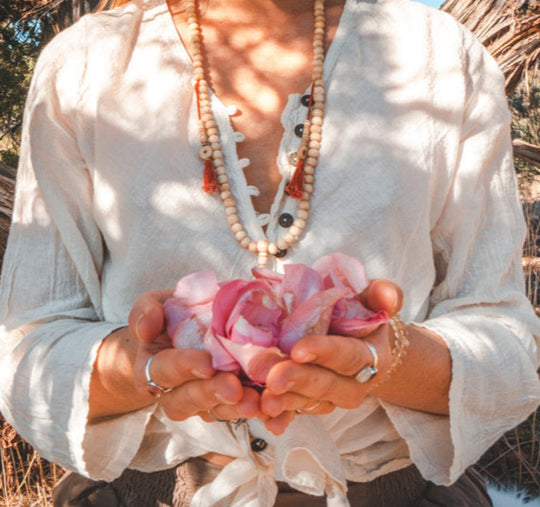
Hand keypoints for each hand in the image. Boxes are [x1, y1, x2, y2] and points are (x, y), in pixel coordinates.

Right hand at [90, 289, 260, 422]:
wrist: (184, 331)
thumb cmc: (168, 316)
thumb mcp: (153, 304)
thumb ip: (146, 312)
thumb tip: (146, 329)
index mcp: (152, 366)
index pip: (165, 370)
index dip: (184, 367)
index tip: (207, 364)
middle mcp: (173, 390)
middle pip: (187, 400)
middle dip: (211, 394)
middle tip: (234, 388)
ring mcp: (201, 400)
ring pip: (214, 411)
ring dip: (235, 408)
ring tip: (256, 402)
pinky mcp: (225, 402)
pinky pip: (238, 411)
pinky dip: (256, 411)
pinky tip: (271, 406)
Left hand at [260, 279, 402, 433]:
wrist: (361, 339)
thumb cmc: (363, 311)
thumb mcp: (374, 297)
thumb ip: (382, 294)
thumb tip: (388, 298)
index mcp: (372, 356)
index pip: (349, 355)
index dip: (325, 352)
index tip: (298, 350)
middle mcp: (354, 383)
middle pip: (326, 384)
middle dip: (299, 381)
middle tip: (273, 378)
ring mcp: (332, 397)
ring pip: (309, 402)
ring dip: (286, 402)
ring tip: (265, 401)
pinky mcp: (312, 403)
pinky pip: (296, 413)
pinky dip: (282, 418)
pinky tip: (267, 420)